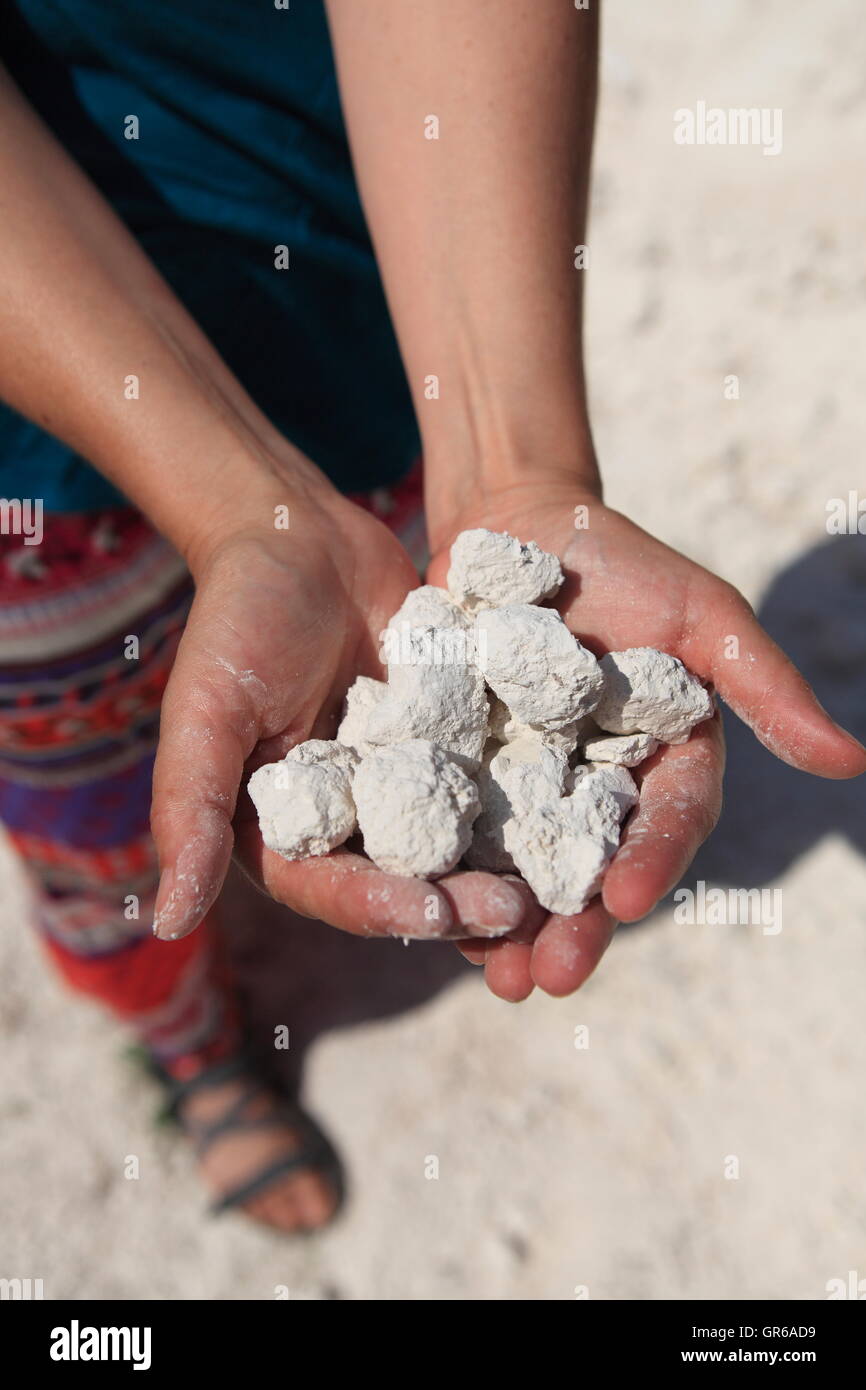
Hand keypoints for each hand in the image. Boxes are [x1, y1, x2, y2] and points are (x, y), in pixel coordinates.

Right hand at [151, 485, 541, 944]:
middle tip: (517, 912)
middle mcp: (347, 824)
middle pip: (405, 882)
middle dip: (458, 902)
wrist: (304, 537)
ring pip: (456, 845)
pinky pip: (489, 784)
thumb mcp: (206, 711)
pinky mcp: (451, 747)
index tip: (434, 914)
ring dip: (502, 869)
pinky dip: (526, 805)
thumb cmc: (238, 618)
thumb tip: (167, 922)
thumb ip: (189, 809)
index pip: (332, 890)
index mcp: (282, 833)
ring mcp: (403, 787)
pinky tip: (574, 815)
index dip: (381, 908)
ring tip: (557, 885)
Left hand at [426, 479, 865, 999]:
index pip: (666, 821)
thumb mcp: (702, 615)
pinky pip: (454, 828)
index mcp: (662, 760)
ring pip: (521, 867)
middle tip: (552, 980)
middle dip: (573, 928)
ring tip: (496, 978)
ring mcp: (525, 784)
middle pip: (590, 867)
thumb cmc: (624, 561)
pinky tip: (427, 913)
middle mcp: (596, 787)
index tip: (626, 902)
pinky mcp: (460, 770)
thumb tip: (851, 763)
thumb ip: (764, 685)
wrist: (517, 522)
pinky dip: (445, 873)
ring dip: (508, 928)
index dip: (651, 862)